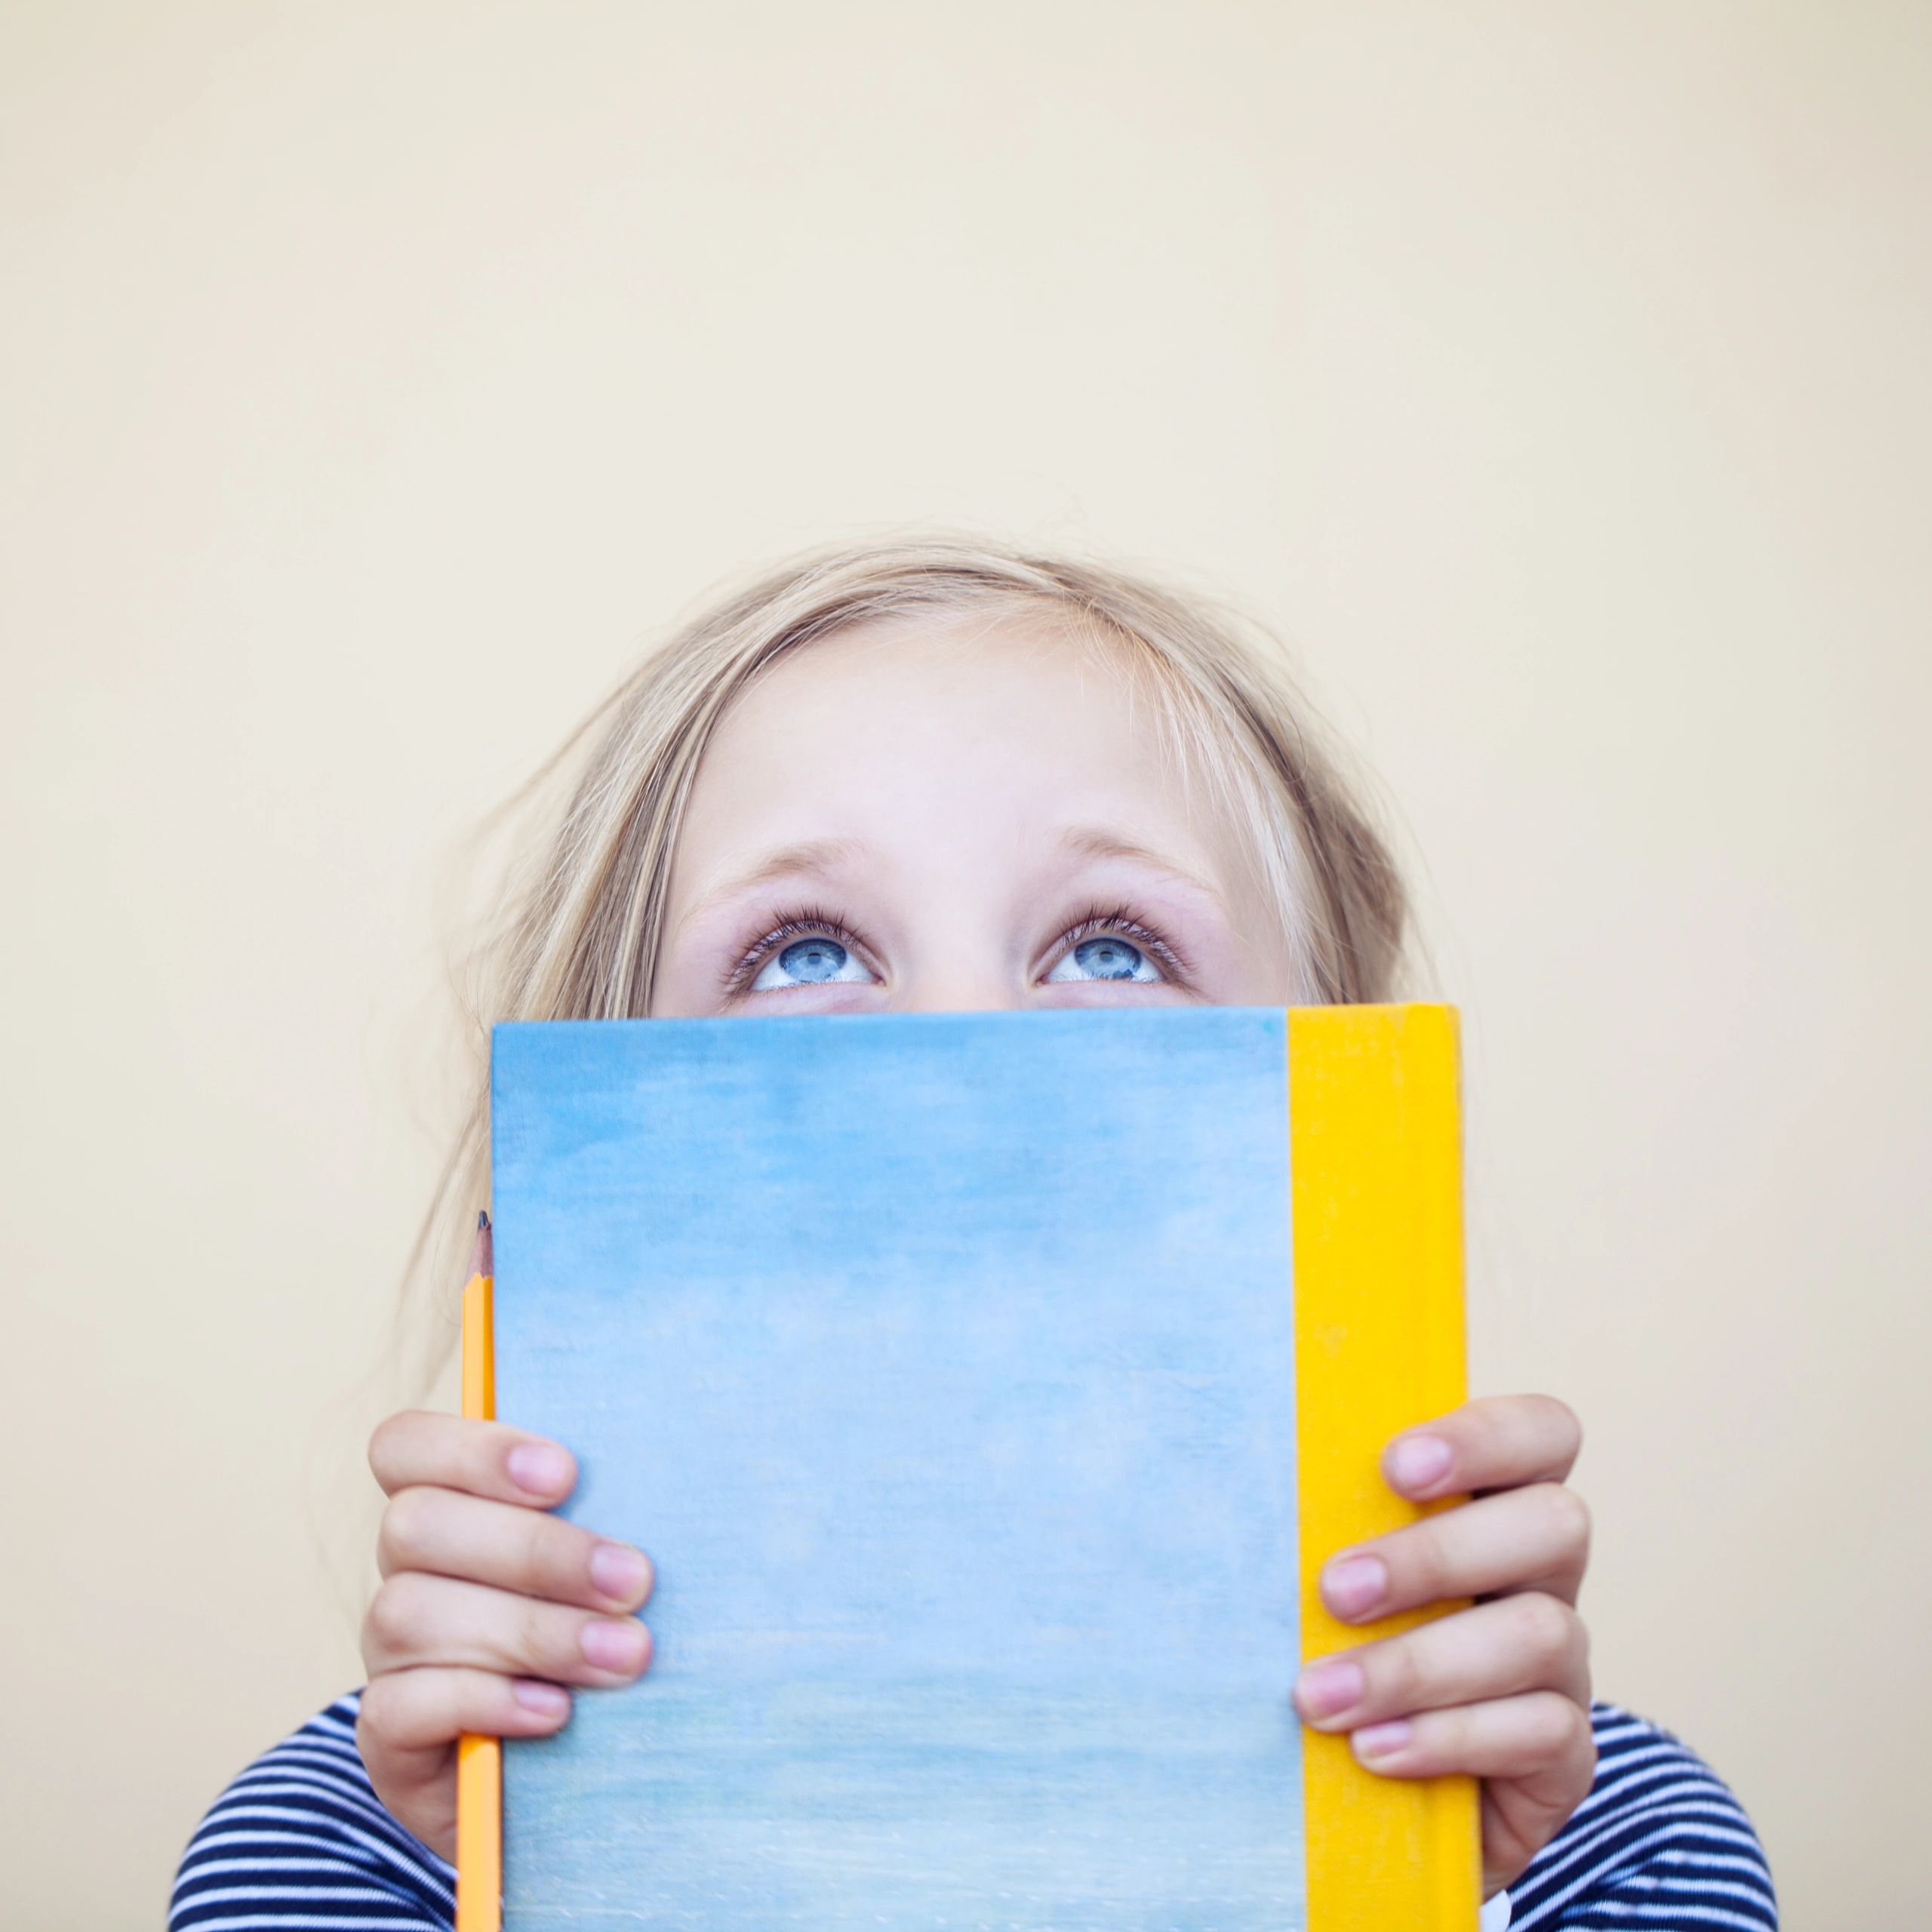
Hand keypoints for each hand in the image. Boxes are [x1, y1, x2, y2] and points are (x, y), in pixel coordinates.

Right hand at [355, 1409, 653, 1860]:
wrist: (550, 1775)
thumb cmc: (593, 1626)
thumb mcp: (599, 1564)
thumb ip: (608, 1515)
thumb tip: (679, 1476)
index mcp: (444, 1504)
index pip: (405, 1445)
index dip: (474, 1450)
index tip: (566, 1474)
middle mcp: (404, 1571)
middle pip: (416, 1526)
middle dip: (534, 1551)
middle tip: (633, 1580)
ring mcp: (387, 1654)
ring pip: (411, 1614)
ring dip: (532, 1631)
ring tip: (623, 1653)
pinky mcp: (390, 1734)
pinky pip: (402, 1706)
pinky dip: (487, 1699)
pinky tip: (555, 1710)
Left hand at [1292, 1394, 1593, 1896]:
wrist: (1370, 1787)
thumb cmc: (1334, 1640)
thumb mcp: (1328, 1568)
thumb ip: (1314, 1517)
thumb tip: (1237, 1477)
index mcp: (1496, 1503)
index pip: (1542, 1432)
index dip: (1485, 1437)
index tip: (1393, 1466)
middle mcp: (1543, 1573)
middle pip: (1554, 1525)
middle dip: (1435, 1555)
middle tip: (1334, 1591)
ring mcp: (1565, 1665)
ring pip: (1542, 1634)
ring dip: (1418, 1665)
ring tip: (1320, 1698)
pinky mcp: (1565, 1757)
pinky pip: (1543, 1734)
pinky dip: (1447, 1738)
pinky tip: (1372, 1750)